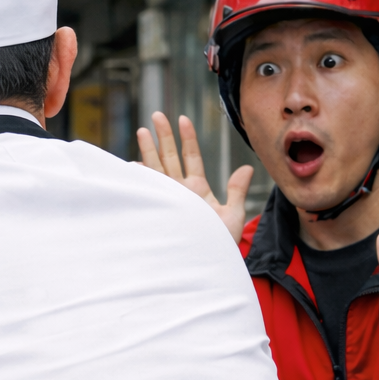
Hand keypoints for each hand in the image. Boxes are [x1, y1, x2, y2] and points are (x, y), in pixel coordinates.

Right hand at [137, 113, 253, 244]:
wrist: (207, 264)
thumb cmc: (220, 245)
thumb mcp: (233, 215)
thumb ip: (237, 191)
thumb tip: (246, 168)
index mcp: (197, 189)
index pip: (191, 157)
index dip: (187, 138)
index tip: (183, 119)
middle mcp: (181, 192)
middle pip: (169, 158)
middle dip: (163, 136)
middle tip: (156, 115)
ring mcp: (169, 200)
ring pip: (156, 170)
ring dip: (149, 150)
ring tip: (143, 130)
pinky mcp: (160, 211)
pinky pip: (148, 191)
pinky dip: (139, 179)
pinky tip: (131, 166)